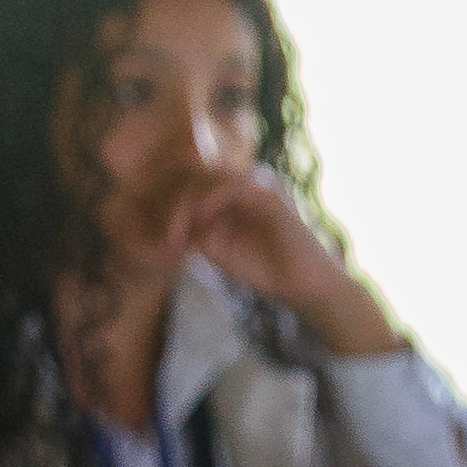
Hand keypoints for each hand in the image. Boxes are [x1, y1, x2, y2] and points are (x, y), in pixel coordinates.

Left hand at [169, 167, 396, 355]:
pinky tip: (199, 221)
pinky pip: (232, 187)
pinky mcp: (270, 197)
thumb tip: (172, 219)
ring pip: (211, 179)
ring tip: (176, 229)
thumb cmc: (265, 272)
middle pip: (198, 179)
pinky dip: (210, 201)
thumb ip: (197, 231)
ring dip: (188, 202)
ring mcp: (258, 190)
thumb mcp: (218, 251)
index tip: (163, 237)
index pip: (194, 190)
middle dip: (175, 203)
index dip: (172, 208)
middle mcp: (243, 191)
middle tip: (166, 233)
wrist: (304, 288)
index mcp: (231, 202)